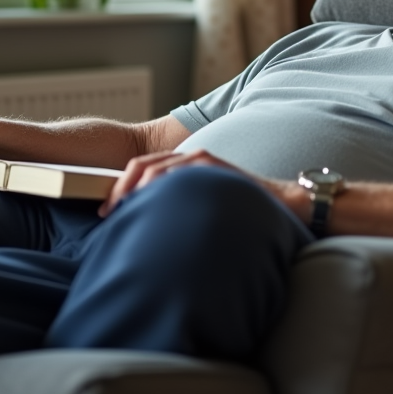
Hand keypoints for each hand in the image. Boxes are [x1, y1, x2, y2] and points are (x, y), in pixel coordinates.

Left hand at [98, 148, 289, 217]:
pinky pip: (177, 171)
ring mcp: (200, 160)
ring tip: (125, 212)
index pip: (143, 171)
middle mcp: (190, 159)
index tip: (109, 212)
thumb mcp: (205, 208)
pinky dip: (158, 186)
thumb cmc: (243, 214)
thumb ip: (183, 211)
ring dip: (135, 190)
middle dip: (121, 189)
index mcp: (185, 168)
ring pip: (156, 169)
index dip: (121, 189)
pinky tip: (149, 203)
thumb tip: (155, 235)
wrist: (283, 203)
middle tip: (110, 215)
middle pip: (143, 166)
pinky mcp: (211, 165)